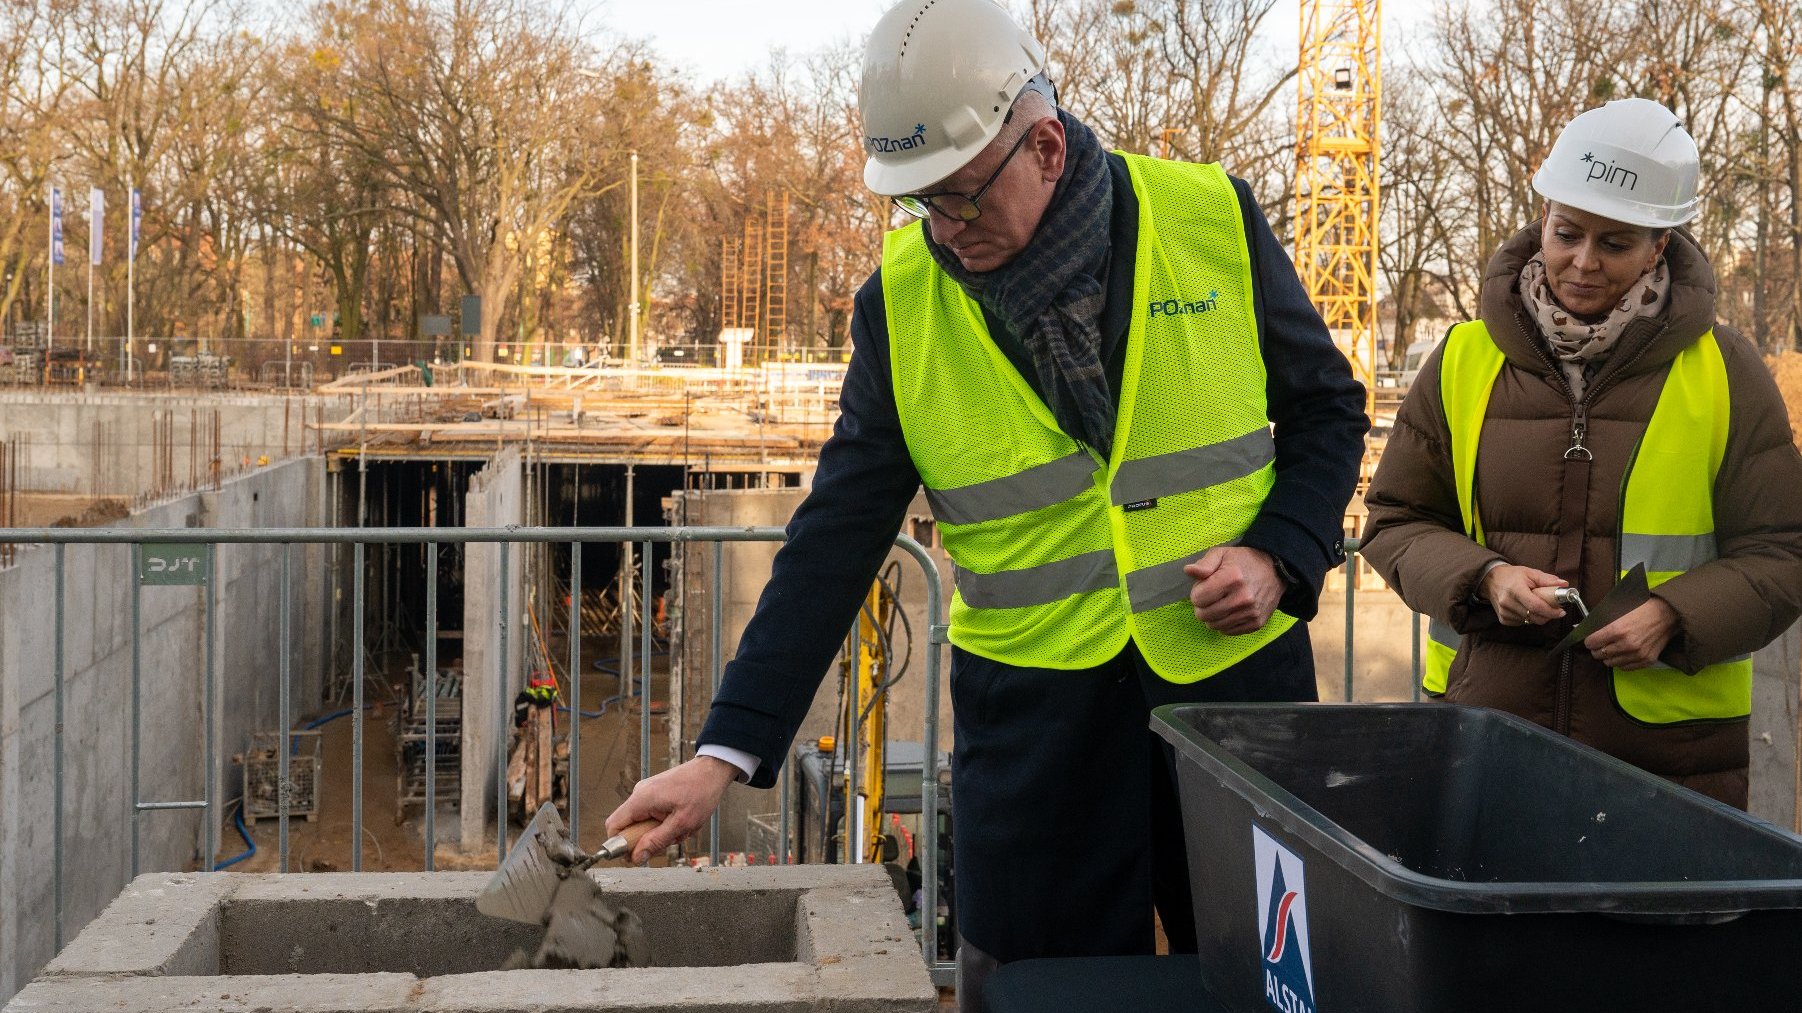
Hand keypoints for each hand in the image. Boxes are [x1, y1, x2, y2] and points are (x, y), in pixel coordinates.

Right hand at [604, 755, 739, 862]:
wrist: (713, 770)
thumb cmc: (701, 793)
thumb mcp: (682, 824)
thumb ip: (656, 841)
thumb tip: (635, 857)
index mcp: (641, 799)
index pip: (613, 826)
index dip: (620, 845)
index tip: (636, 854)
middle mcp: (639, 794)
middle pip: (628, 827)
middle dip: (647, 839)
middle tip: (670, 838)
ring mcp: (646, 792)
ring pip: (642, 823)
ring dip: (660, 832)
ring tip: (682, 827)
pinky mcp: (654, 793)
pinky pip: (651, 815)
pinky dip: (665, 823)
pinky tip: (682, 820)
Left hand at [1183, 546, 1282, 636]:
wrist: (1275, 571)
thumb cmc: (1243, 562)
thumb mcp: (1222, 554)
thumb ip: (1204, 564)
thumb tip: (1188, 571)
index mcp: (1232, 578)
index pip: (1198, 598)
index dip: (1197, 592)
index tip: (1205, 587)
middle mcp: (1243, 598)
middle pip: (1204, 615)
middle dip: (1202, 606)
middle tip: (1211, 597)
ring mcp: (1251, 613)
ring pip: (1214, 626)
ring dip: (1212, 616)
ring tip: (1220, 603)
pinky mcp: (1257, 623)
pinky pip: (1228, 632)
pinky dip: (1224, 623)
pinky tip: (1230, 611)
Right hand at [1479, 565, 1566, 626]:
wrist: (1490, 580)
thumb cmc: (1512, 576)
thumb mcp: (1530, 573)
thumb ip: (1547, 579)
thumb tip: (1564, 584)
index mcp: (1516, 590)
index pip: (1536, 606)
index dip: (1551, 611)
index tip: (1561, 611)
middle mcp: (1508, 603)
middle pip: (1534, 617)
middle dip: (1548, 615)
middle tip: (1553, 609)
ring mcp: (1504, 612)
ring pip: (1530, 621)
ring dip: (1538, 616)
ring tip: (1537, 606)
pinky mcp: (1503, 619)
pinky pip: (1522, 623)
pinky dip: (1528, 618)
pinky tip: (1526, 609)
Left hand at [1584, 597, 1677, 669]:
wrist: (1666, 614)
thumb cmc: (1641, 609)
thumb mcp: (1618, 610)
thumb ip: (1602, 621)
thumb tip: (1586, 628)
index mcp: (1617, 630)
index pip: (1591, 643)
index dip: (1589, 640)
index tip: (1591, 639)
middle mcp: (1627, 645)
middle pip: (1599, 654)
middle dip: (1597, 648)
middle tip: (1602, 643)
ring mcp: (1638, 654)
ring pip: (1610, 663)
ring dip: (1609, 656)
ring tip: (1613, 648)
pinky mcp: (1647, 660)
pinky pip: (1625, 667)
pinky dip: (1621, 661)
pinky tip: (1623, 653)